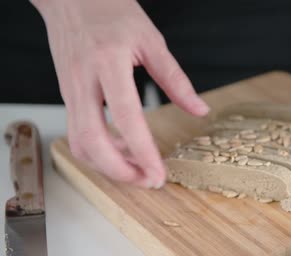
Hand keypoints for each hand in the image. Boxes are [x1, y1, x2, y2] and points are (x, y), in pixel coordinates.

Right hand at [33, 0, 208, 187]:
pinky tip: (123, 151)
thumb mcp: (152, 41)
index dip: (142, 151)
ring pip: (79, 143)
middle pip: (91, 141)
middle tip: (149, 181)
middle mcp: (83, 80)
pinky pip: (78, 134)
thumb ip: (176, 80)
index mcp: (108, 62)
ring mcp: (69, 90)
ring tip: (139, 170)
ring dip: (108, 166)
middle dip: (120, 171)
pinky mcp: (67, 96)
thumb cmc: (111, 11)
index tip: (158, 173)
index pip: (126, 117)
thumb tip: (200, 110)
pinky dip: (99, 152)